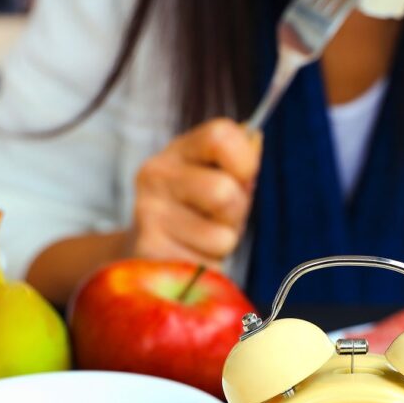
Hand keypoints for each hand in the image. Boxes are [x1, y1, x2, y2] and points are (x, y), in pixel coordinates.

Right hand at [127, 118, 261, 265]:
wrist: (149, 257)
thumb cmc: (196, 216)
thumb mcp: (218, 183)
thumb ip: (240, 166)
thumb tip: (255, 139)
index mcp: (179, 151)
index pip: (221, 136)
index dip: (245, 162)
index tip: (242, 179)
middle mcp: (157, 175)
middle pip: (224, 192)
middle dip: (236, 214)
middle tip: (221, 220)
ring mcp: (149, 213)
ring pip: (221, 236)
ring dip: (223, 244)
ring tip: (203, 241)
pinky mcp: (149, 250)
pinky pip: (206, 264)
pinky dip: (208, 266)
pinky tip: (189, 259)